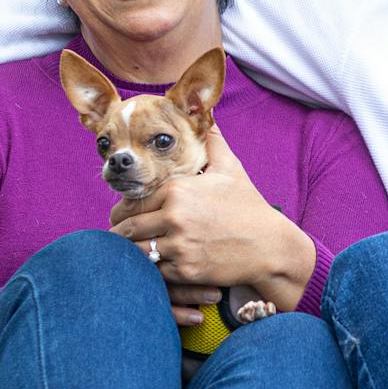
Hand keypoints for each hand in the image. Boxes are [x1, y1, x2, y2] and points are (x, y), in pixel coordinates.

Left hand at [110, 127, 315, 313]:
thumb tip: (208, 117)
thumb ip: (213, 142)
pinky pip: (154, 272)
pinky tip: (150, 269)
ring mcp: (180, 245)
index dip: (122, 211)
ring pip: (135, 252)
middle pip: (127, 228)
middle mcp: (174, 216)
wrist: (270, 246)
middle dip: (118, 234)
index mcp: (177, 190)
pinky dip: (149, 272)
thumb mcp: (231, 169)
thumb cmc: (249, 207)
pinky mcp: (186, 270)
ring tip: (127, 255)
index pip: (132, 203)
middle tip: (117, 238)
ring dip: (129, 255)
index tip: (121, 217)